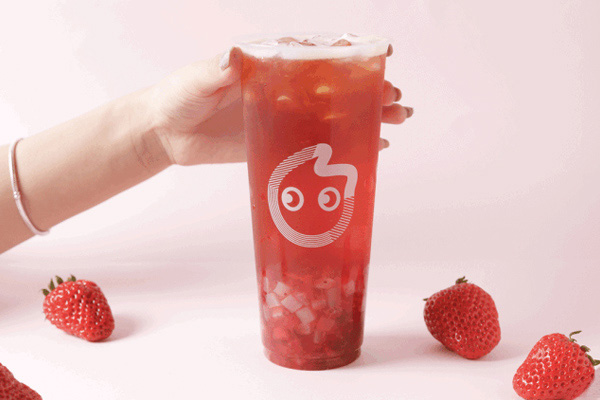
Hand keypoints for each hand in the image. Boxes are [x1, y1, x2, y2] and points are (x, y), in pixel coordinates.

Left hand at [147, 45, 411, 165]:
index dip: (353, 53)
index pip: (318, 55)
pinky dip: (348, 143)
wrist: (168, 133)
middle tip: (394, 99)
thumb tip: (233, 56)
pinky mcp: (282, 143)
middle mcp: (286, 88)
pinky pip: (320, 143)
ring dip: (369, 116)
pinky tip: (374, 147)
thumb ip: (216, 70)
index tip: (383, 53)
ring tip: (397, 120)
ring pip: (337, 112)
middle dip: (371, 89)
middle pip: (338, 85)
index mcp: (272, 65)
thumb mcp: (197, 79)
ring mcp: (287, 116)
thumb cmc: (180, 95)